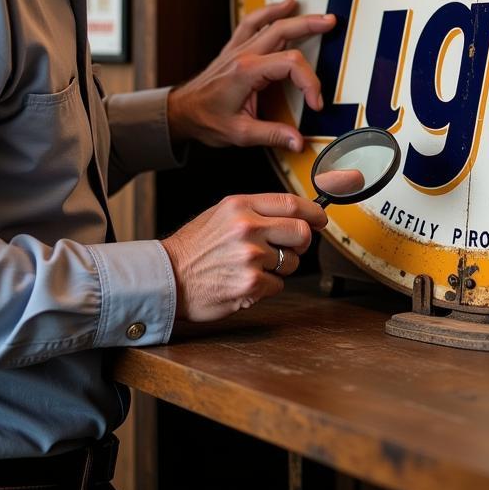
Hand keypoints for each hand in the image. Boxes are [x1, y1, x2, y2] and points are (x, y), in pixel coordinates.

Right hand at [160, 192, 327, 321]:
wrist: (167, 277)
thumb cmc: (196, 247)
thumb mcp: (222, 213)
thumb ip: (257, 210)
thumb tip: (296, 212)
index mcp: (241, 205)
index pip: (292, 203)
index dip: (314, 212)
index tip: (321, 218)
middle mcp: (247, 227)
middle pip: (302, 231)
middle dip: (302, 242)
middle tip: (290, 247)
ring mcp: (251, 257)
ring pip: (292, 261)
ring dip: (281, 267)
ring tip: (253, 266)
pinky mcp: (251, 284)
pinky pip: (278, 285)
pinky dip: (266, 286)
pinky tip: (244, 281)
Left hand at [167, 0, 335, 151]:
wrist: (180, 112)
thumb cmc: (206, 119)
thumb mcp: (240, 134)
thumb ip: (272, 135)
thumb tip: (298, 141)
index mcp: (247, 72)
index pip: (290, 64)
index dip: (310, 83)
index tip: (315, 102)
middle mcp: (243, 55)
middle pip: (283, 31)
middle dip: (310, 26)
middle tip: (331, 25)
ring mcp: (238, 49)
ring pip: (270, 23)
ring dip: (295, 16)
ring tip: (317, 15)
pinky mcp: (235, 49)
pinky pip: (253, 22)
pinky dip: (270, 12)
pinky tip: (284, 5)